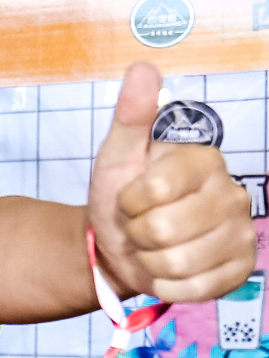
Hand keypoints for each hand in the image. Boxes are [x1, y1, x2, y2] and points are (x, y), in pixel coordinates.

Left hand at [88, 61, 257, 301]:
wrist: (120, 244)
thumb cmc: (120, 197)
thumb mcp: (117, 156)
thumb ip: (131, 115)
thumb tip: (143, 68)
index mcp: (205, 162)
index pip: (157, 189)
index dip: (131, 200)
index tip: (131, 197)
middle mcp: (231, 194)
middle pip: (166, 230)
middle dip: (138, 233)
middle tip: (140, 225)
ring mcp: (240, 234)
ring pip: (178, 262)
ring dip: (150, 260)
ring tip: (152, 247)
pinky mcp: (239, 269)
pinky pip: (194, 289)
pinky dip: (167, 285)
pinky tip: (165, 270)